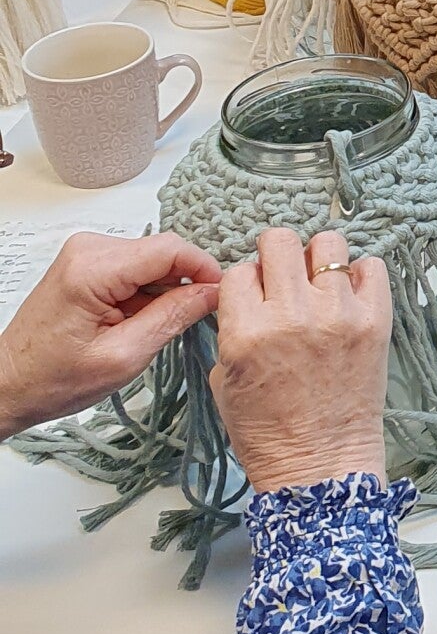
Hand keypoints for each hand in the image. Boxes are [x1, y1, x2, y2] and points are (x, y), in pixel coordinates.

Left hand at [0, 232, 221, 435]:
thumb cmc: (50, 380)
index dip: (203, 269)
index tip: (218, 296)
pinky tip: (134, 320)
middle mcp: (88, 249)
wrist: (7, 386)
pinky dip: (144, 291)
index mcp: (92, 269)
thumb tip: (213, 292)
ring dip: (162, 290)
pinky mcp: (85, 263)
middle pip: (162, 251)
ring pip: (151, 259)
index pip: (170, 248)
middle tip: (183, 322)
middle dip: (181, 284)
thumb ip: (172, 318)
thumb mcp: (122, 358)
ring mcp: (85, 253)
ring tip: (149, 327)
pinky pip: (134, 266)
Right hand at [211, 229, 390, 495]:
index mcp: (246, 333)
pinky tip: (349, 297)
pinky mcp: (376, 318)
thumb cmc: (268, 432)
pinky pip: (371, 266)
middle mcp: (292, 315)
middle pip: (280, 241)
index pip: (238, 271)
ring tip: (320, 284)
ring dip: (319, 259)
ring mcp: (338, 313)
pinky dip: (360, 275)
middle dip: (276, 255)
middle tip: (285, 277)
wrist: (321, 464)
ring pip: (328, 243)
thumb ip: (232, 331)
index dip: (245, 283)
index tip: (254, 296)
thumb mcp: (225, 383)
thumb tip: (249, 293)